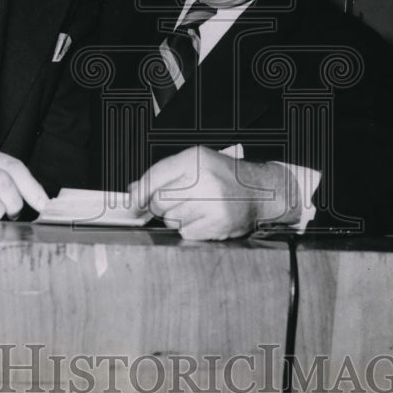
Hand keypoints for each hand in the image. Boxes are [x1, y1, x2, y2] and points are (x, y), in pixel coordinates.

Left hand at [128, 146, 295, 240]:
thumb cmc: (224, 176)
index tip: (132, 203)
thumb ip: (164, 174)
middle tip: (175, 202)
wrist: (260, 190)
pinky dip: (190, 229)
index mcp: (195, 159)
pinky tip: (204, 218)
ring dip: (177, 218)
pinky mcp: (218, 224)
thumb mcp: (196, 163)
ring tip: (196, 208)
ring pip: (171, 220)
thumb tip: (134, 191)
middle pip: (159, 202)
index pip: (155, 176)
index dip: (139, 192)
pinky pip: (186, 233)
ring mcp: (212, 202)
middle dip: (161, 206)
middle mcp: (203, 178)